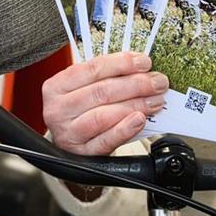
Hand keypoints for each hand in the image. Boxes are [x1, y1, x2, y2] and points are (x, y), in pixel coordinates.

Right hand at [42, 52, 167, 154]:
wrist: (65, 142)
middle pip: (102, 91)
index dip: (122, 64)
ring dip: (135, 105)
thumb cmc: (77, 110)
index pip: (92, 68)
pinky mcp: (81, 153)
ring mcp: (68, 132)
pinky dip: (125, 129)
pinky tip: (140, 120)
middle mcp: (58, 109)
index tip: (144, 62)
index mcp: (57, 86)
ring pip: (104, 115)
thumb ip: (104, 77)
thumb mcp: (81, 89)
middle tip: (158, 82)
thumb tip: (140, 69)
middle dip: (136, 84)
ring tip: (155, 100)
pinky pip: (105, 141)